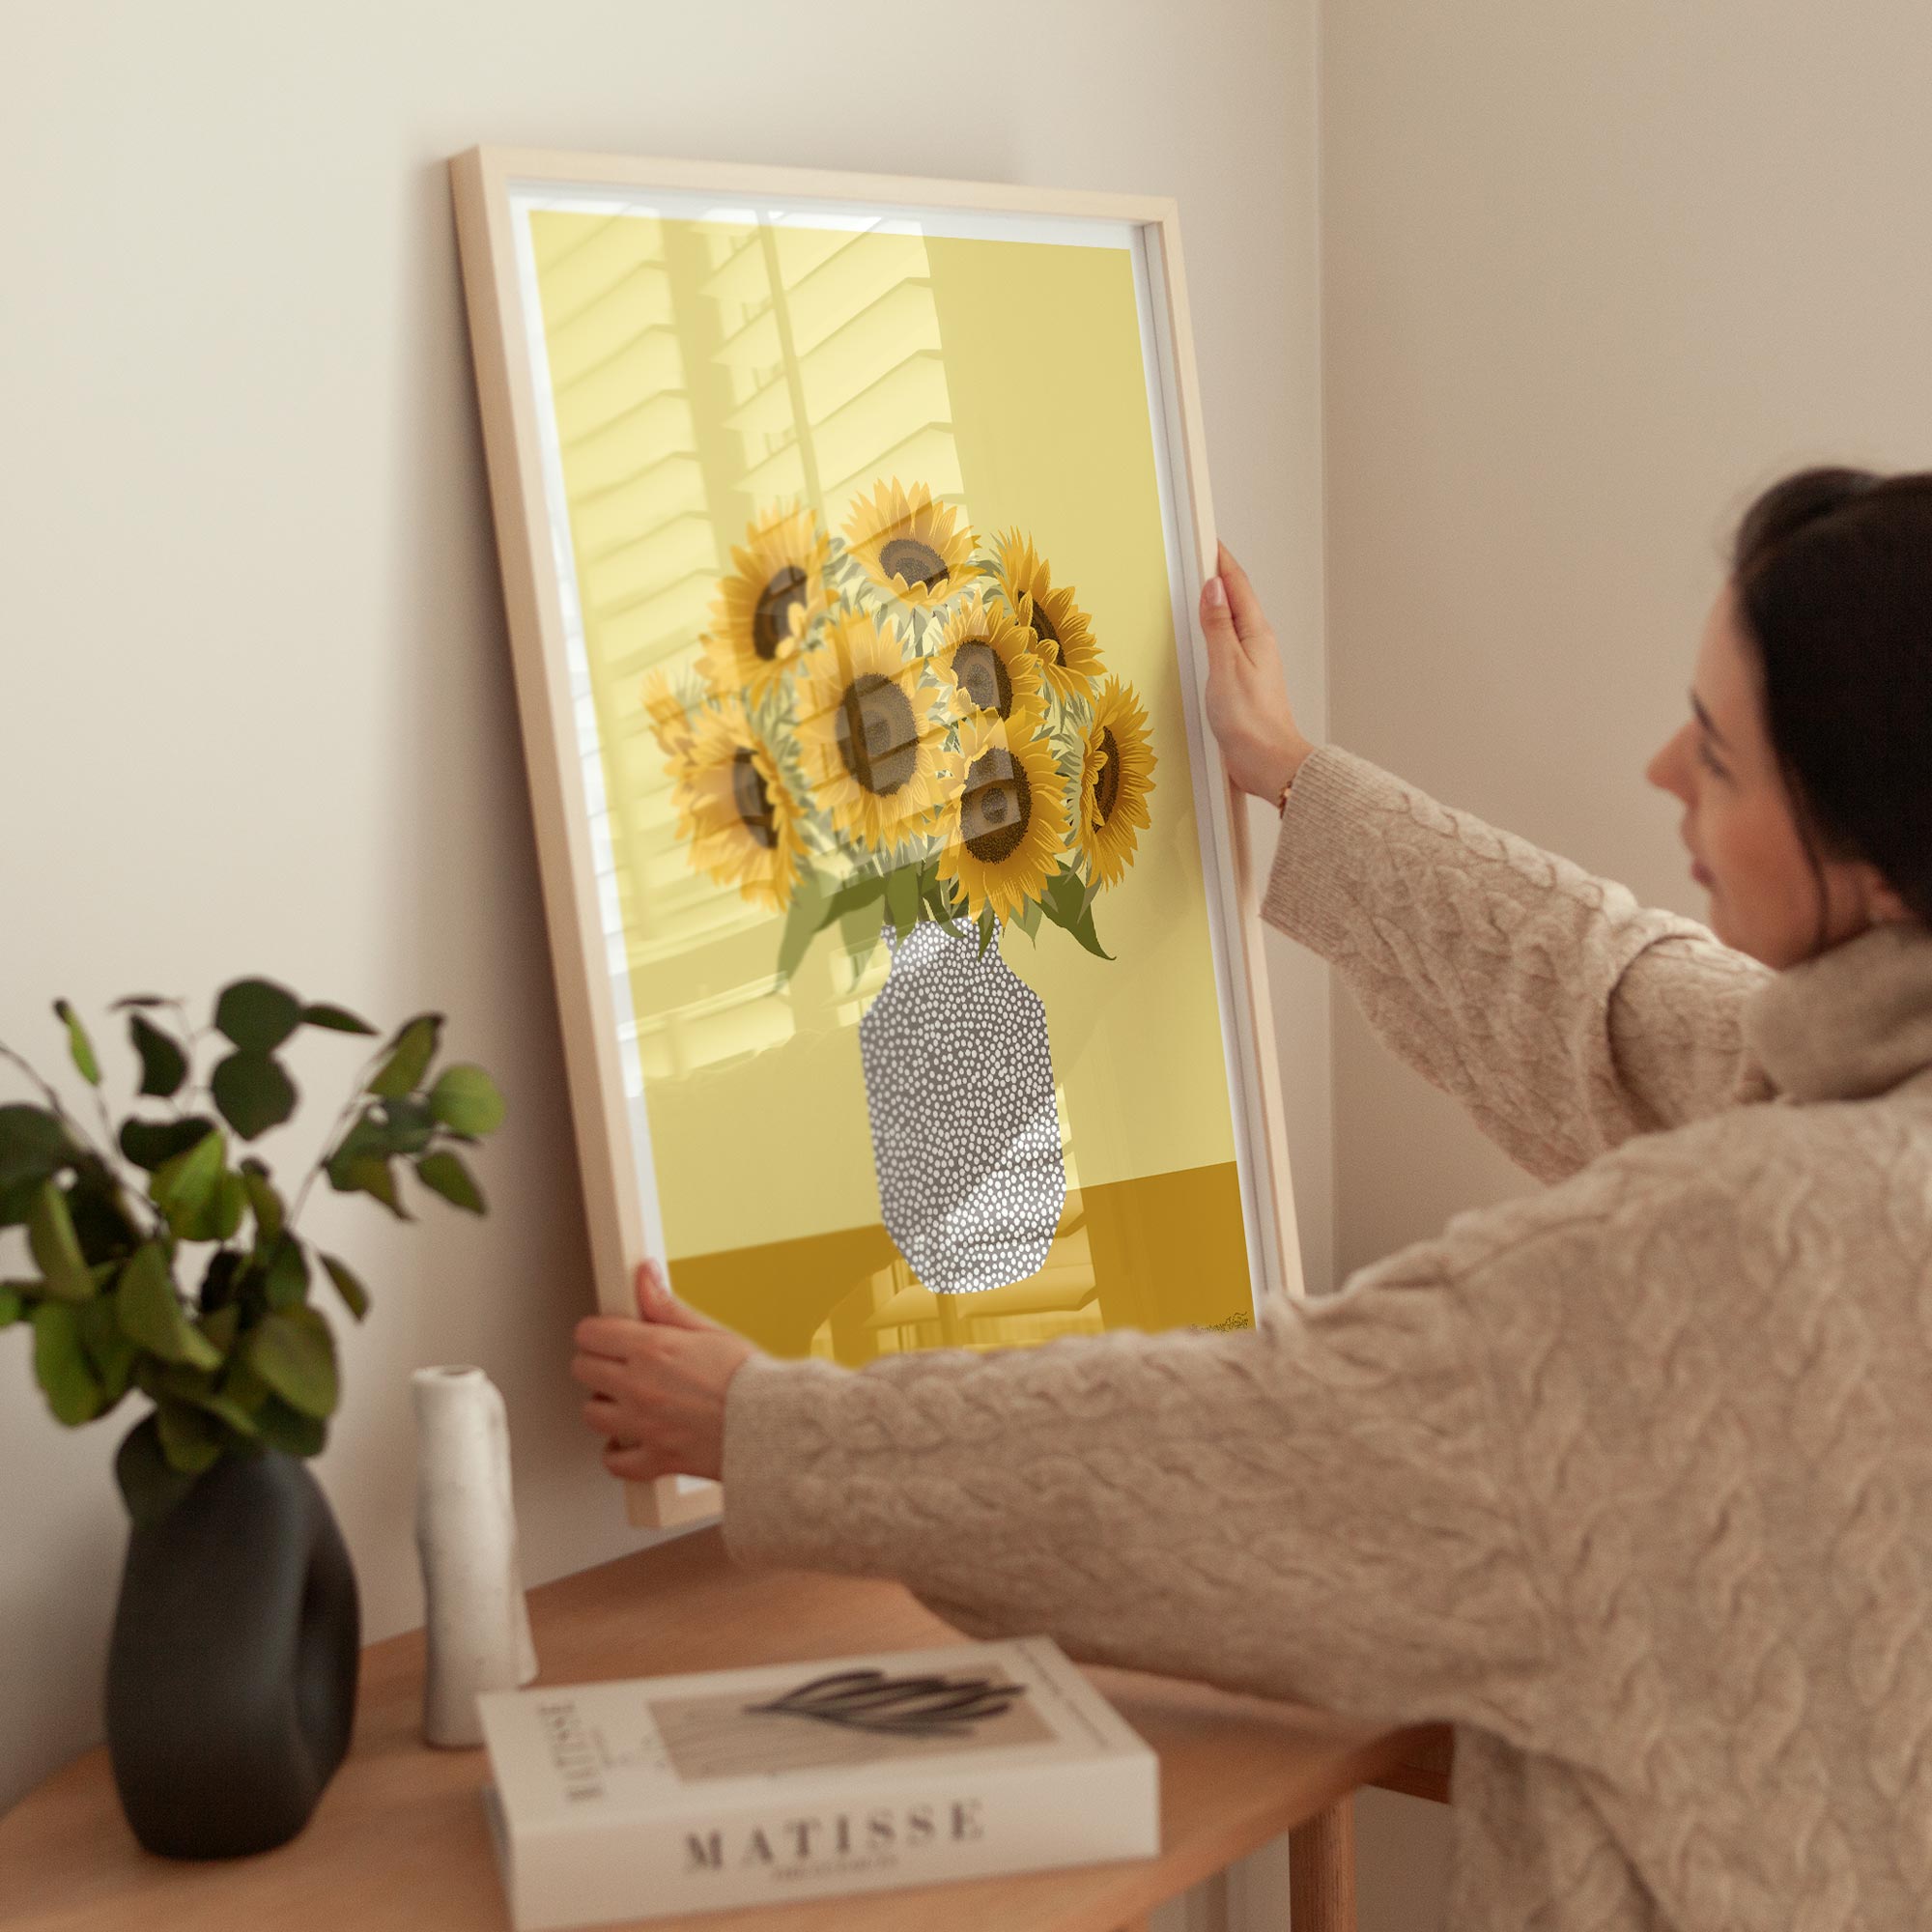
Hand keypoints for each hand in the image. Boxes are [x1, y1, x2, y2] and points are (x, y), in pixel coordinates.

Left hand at [570, 1262, 753, 1483]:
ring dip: (604, 1406)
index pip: (590, 1333)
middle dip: (596, 1363)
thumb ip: (666, 1306)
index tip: (606, 1334)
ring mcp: (643, 1425)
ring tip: (625, 1399)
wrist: (774, 1425)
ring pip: (591, 1414)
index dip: (597, 1331)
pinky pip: (614, 1461)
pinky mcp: (655, 1457)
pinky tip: (628, 1440)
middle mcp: (639, 1387)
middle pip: (582, 1370)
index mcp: (651, 1349)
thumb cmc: (749, 1379)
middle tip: (617, 1363)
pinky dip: (617, 1453)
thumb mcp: (708, 1331)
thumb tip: (645, 1276)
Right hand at [1200, 541, 1315, 800]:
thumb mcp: (1225, 666)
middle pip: (1236, 599)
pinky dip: (1215, 629)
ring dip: (1217, 601)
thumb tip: (1213, 588)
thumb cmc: (1250, 721)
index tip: (1207, 538)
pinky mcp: (1244, 681)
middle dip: (1218, 574)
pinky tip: (1207, 634)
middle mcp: (1257, 644)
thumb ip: (1217, 626)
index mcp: (1256, 634)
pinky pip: (1228, 643)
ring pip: (1233, 621)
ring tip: (1202, 584)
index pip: (1237, 585)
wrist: (1267, 761)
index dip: (1221, 560)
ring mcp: (1252, 663)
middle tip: (1201, 552)